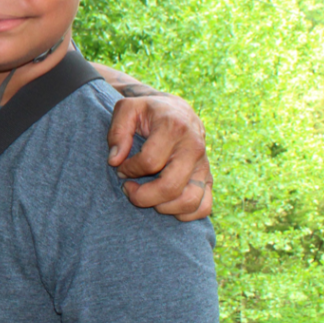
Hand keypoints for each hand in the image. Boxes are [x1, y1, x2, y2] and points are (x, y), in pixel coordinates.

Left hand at [107, 94, 212, 221]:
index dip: (129, 169)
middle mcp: (194, 148)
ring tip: (147, 196)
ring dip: (161, 207)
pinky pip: (203, 207)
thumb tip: (114, 160)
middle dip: (142, 196)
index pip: (149, 161)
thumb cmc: (148, 112)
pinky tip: (164, 203)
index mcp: (174, 128)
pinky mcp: (209, 179)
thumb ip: (117, 132)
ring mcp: (204, 166)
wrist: (178, 111)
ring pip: (188, 201)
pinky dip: (183, 213)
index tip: (120, 167)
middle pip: (170, 187)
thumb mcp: (127, 109)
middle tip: (129, 188)